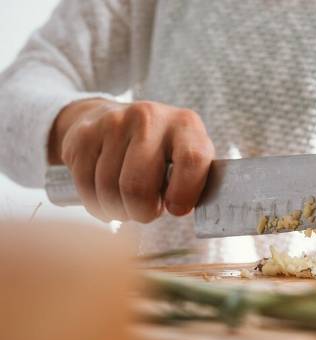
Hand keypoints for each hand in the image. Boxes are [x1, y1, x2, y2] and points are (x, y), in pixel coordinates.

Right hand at [48, 99, 213, 221]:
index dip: (184, 193)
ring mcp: (114, 122)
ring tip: (128, 206)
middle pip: (139, 185)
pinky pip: (86, 185)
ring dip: (119, 211)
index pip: (192, 160)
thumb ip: (195, 181)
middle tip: (147, 213)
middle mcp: (150, 117)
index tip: (176, 209)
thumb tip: (190, 211)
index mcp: (186, 125)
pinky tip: (107, 200)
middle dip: (142, 212)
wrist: (117, 119)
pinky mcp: (85, 134)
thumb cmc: (164, 152)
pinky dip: (97, 205)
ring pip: (110, 189)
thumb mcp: (188, 158)